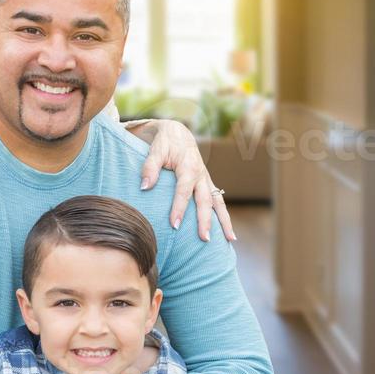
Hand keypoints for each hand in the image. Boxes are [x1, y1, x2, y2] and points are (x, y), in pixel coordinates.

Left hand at [133, 119, 235, 241]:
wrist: (179, 133)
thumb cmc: (165, 142)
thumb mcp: (155, 150)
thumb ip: (149, 167)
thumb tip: (144, 187)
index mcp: (189, 167)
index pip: (184, 191)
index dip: (179, 208)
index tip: (175, 225)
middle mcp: (201, 175)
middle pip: (205, 201)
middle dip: (205, 221)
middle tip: (204, 239)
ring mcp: (207, 181)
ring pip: (218, 202)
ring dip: (224, 221)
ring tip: (230, 239)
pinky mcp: (208, 184)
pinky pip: (219, 202)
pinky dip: (224, 216)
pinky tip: (228, 233)